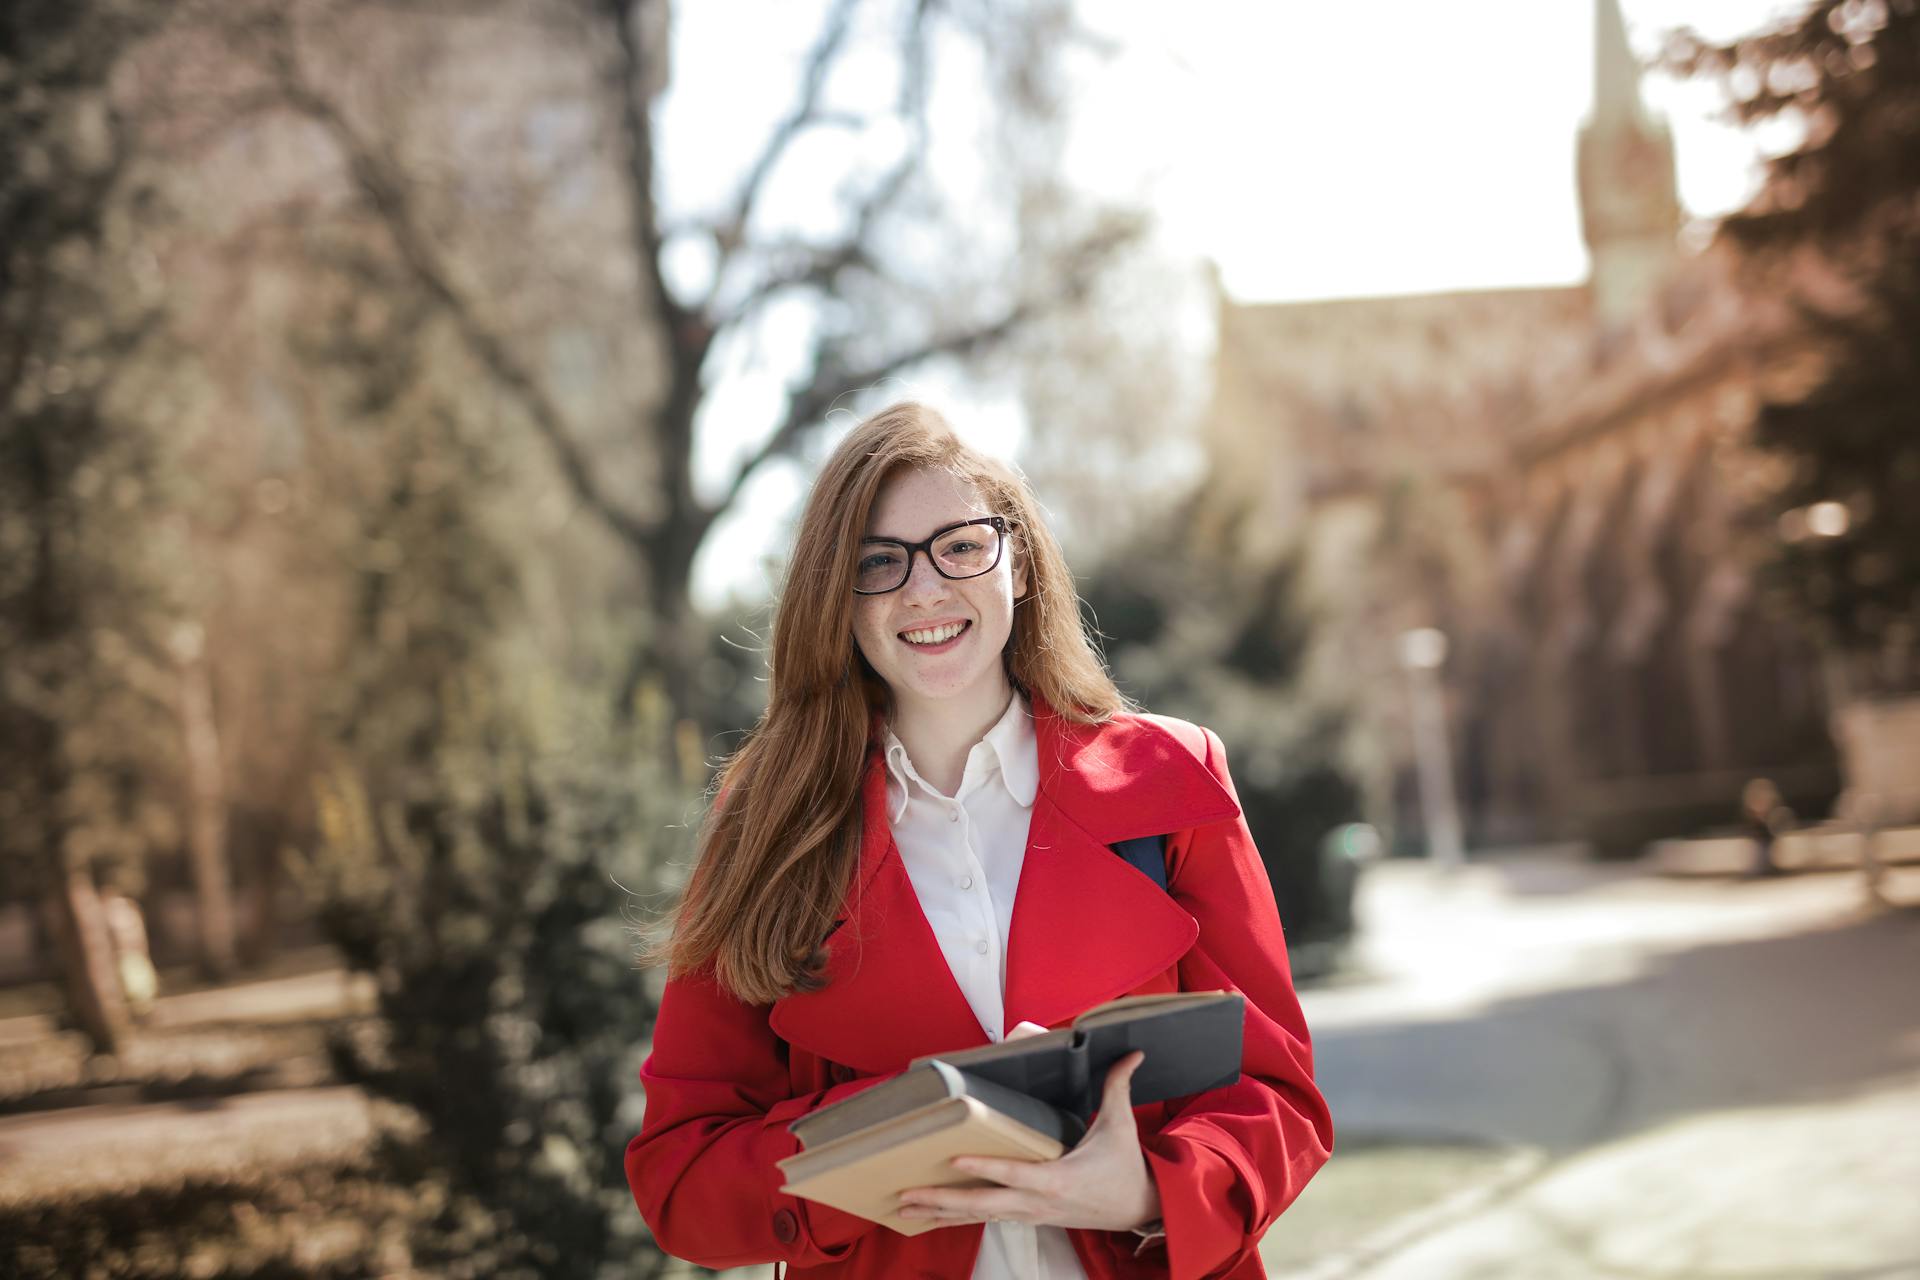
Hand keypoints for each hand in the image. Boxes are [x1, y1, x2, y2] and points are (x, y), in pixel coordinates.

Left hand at [895, 1050, 1160, 1231]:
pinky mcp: (1027, 1218)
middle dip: (942, 1200)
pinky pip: (985, 1220)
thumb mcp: (1120, 1125)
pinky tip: (929, 1216)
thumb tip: (1131, 1053)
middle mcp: (1037, 1202)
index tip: (954, 1160)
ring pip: (978, 1217)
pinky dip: (954, 1218)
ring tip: (902, 1206)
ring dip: (939, 1212)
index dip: (985, 1168)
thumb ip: (1117, 1086)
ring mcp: (1030, 1214)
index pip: (1015, 1172)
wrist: (1138, 1208)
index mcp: (1058, 1178)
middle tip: (906, 1192)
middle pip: (983, 1204)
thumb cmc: (1124, 1167)